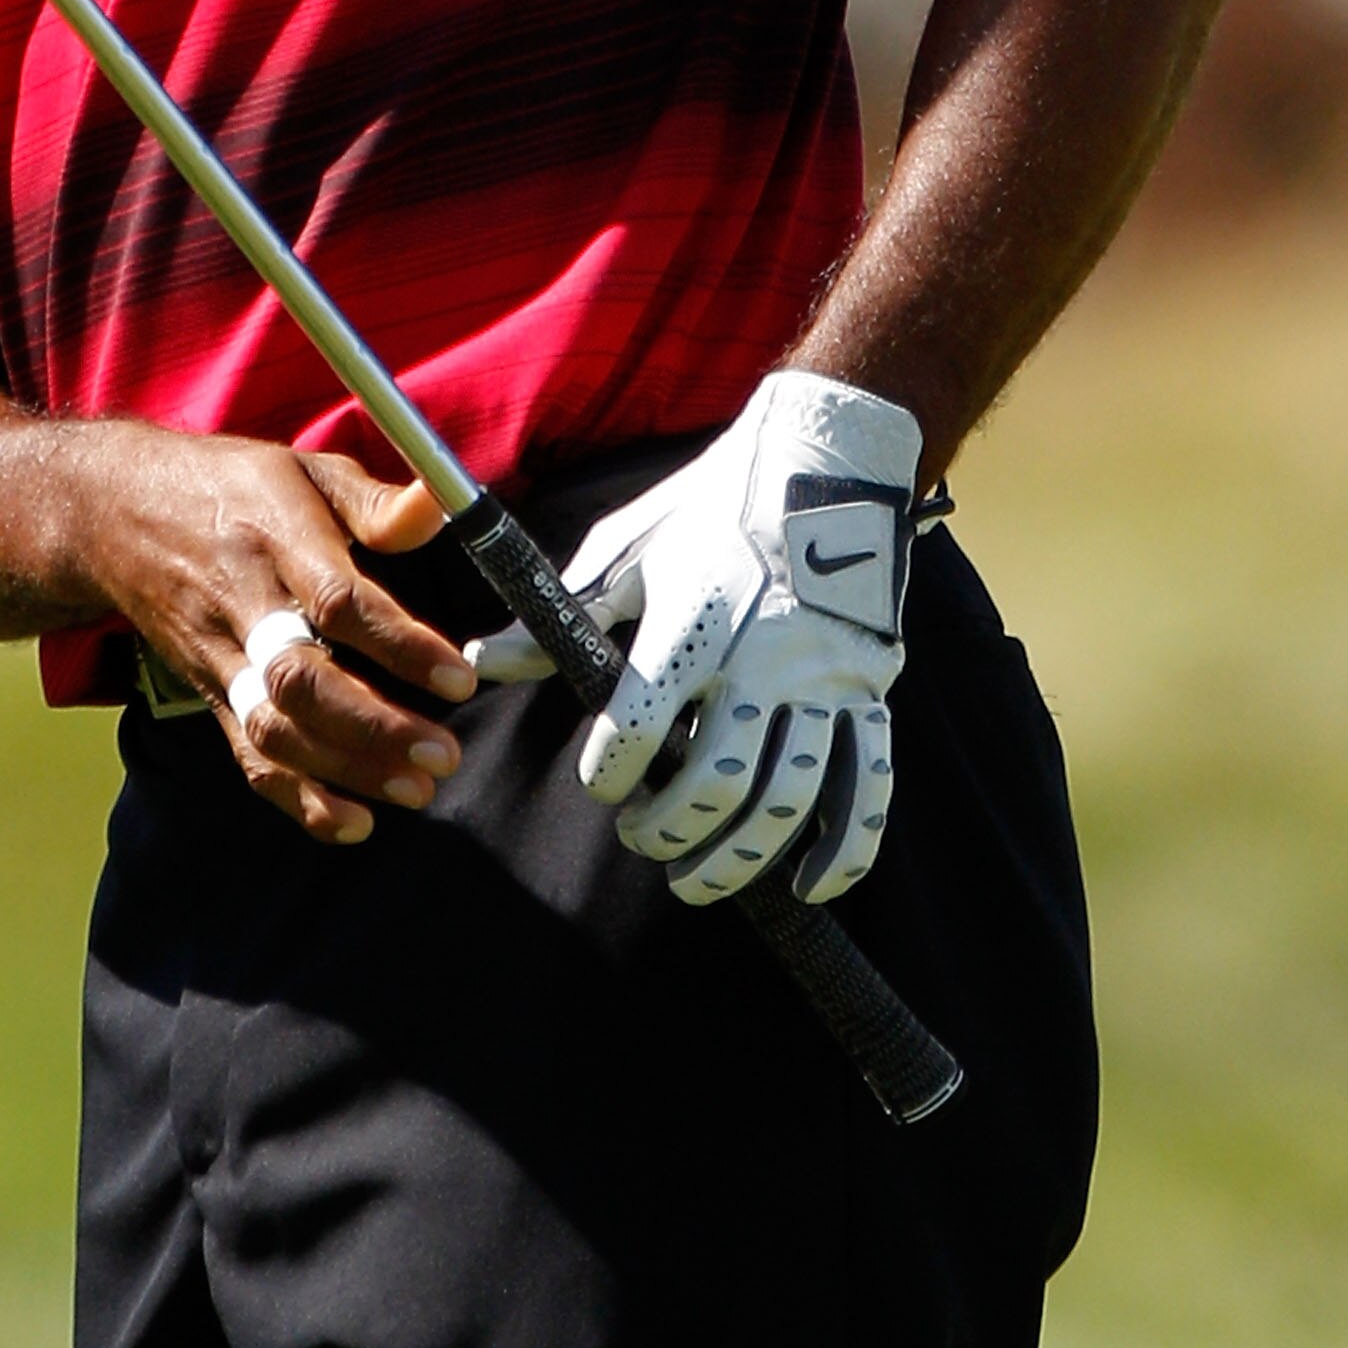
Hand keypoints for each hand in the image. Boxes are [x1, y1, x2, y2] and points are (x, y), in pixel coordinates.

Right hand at [67, 425, 479, 846]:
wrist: (112, 513)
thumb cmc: (229, 488)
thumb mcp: (304, 470)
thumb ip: (375, 502)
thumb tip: (440, 510)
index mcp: (274, 539)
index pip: (336, 600)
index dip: (399, 645)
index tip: (459, 678)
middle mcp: (241, 604)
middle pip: (298, 680)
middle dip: (374, 727)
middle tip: (442, 753)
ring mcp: (219, 656)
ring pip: (272, 729)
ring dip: (345, 769)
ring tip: (415, 788)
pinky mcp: (209, 694)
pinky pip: (247, 756)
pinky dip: (298, 799)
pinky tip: (354, 823)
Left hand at [564, 371, 920, 906]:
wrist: (824, 465)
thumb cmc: (709, 508)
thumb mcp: (625, 551)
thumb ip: (560, 620)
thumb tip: (476, 663)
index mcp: (692, 621)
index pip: (639, 726)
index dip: (609, 773)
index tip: (599, 783)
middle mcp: (763, 658)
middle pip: (713, 782)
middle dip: (667, 829)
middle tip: (641, 838)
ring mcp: (824, 680)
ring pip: (787, 798)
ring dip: (738, 855)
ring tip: (696, 876)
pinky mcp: (871, 691)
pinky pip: (868, 784)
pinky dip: (845, 846)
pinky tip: (808, 883)